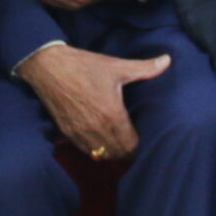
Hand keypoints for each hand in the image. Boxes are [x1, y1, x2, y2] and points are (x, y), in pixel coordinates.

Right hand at [15, 45, 170, 159]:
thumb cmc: (84, 66)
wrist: (47, 67)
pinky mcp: (67, 133)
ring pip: (102, 155)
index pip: (132, 145)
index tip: (142, 136)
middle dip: (127, 150)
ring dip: (111, 151)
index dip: (139, 144)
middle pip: (118, 154)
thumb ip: (145, 68)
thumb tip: (168, 60)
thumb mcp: (116, 66)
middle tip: (132, 140)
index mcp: (112, 116)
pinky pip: (86, 150)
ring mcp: (80, 134)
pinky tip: (98, 137)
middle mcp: (97, 130)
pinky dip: (95, 148)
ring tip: (117, 140)